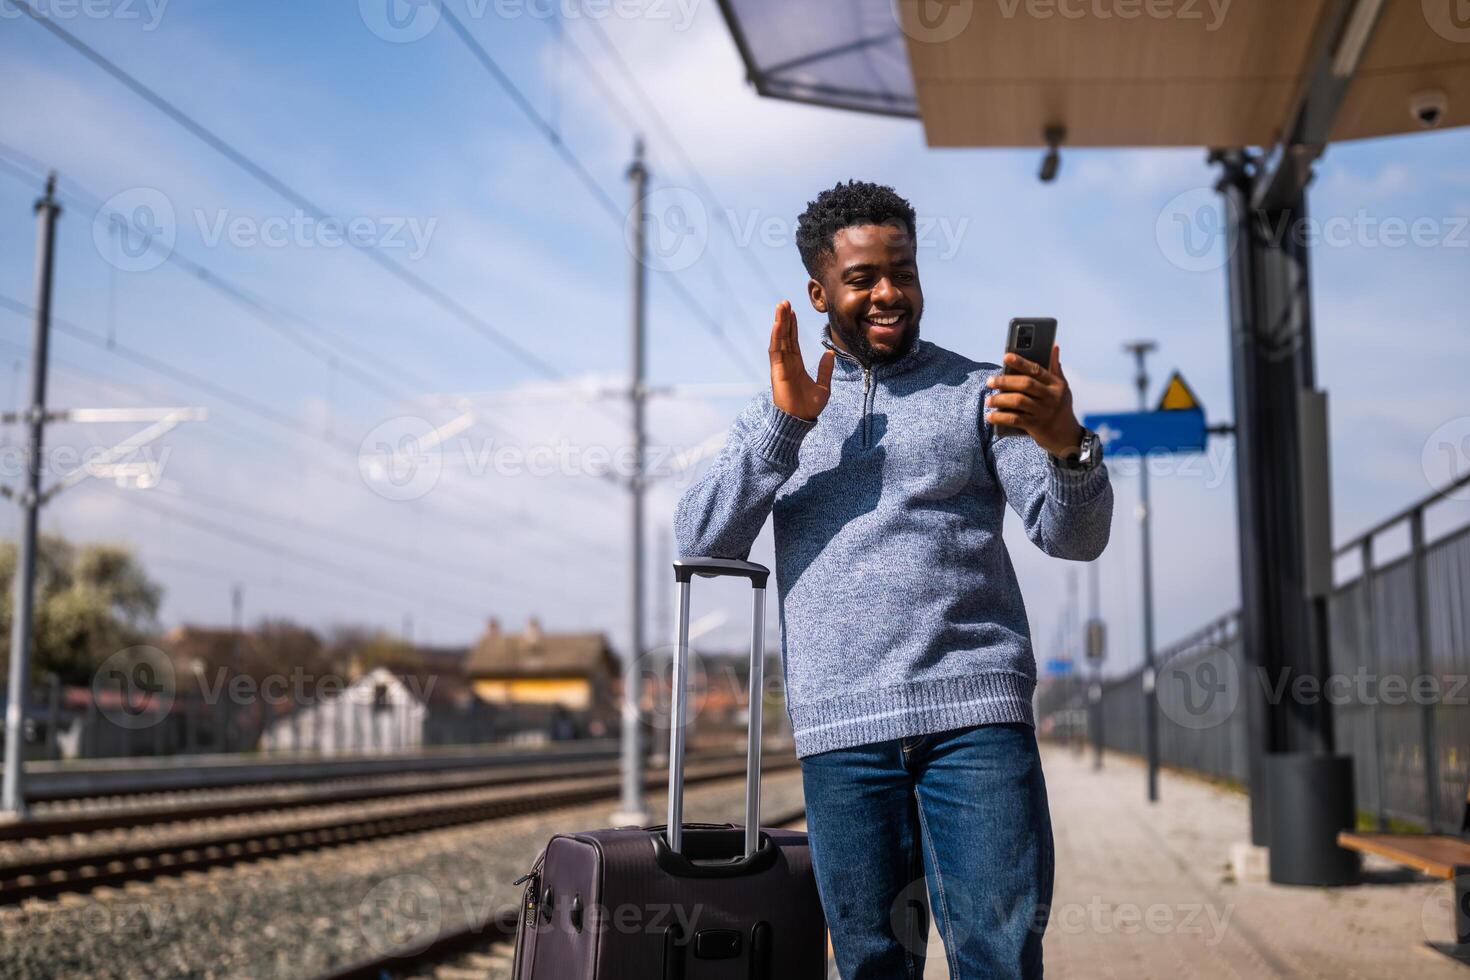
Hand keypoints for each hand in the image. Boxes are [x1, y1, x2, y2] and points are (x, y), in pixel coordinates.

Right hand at [768, 300, 835, 421]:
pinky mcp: (777, 370)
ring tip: (780, 306)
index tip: (793, 312)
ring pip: (779, 339)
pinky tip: (778, 324)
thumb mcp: (823, 387)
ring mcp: (781, 365)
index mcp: (795, 365)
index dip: (792, 326)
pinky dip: (777, 337)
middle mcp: (786, 362)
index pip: (793, 341)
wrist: (800, 420)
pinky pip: (776, 351)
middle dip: (784, 319)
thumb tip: (830, 353)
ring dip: (779, 322)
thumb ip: (825, 370)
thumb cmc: (808, 407)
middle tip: (784, 302)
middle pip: (784, 336)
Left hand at [984, 344, 1084, 458]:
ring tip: (988, 400)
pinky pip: (1015, 419)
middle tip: (990, 381)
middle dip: (1005, 381)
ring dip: (1000, 400)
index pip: (1037, 370)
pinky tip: (990, 416)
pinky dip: (1000, 418)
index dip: (1021, 362)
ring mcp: (1044, 412)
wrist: (1066, 436)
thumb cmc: (1060, 407)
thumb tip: (1054, 346)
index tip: (1006, 356)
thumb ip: (1055, 368)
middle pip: (1025, 384)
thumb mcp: (1062, 388)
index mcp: (1057, 385)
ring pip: (1018, 401)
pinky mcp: (1037, 426)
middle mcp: (1052, 397)